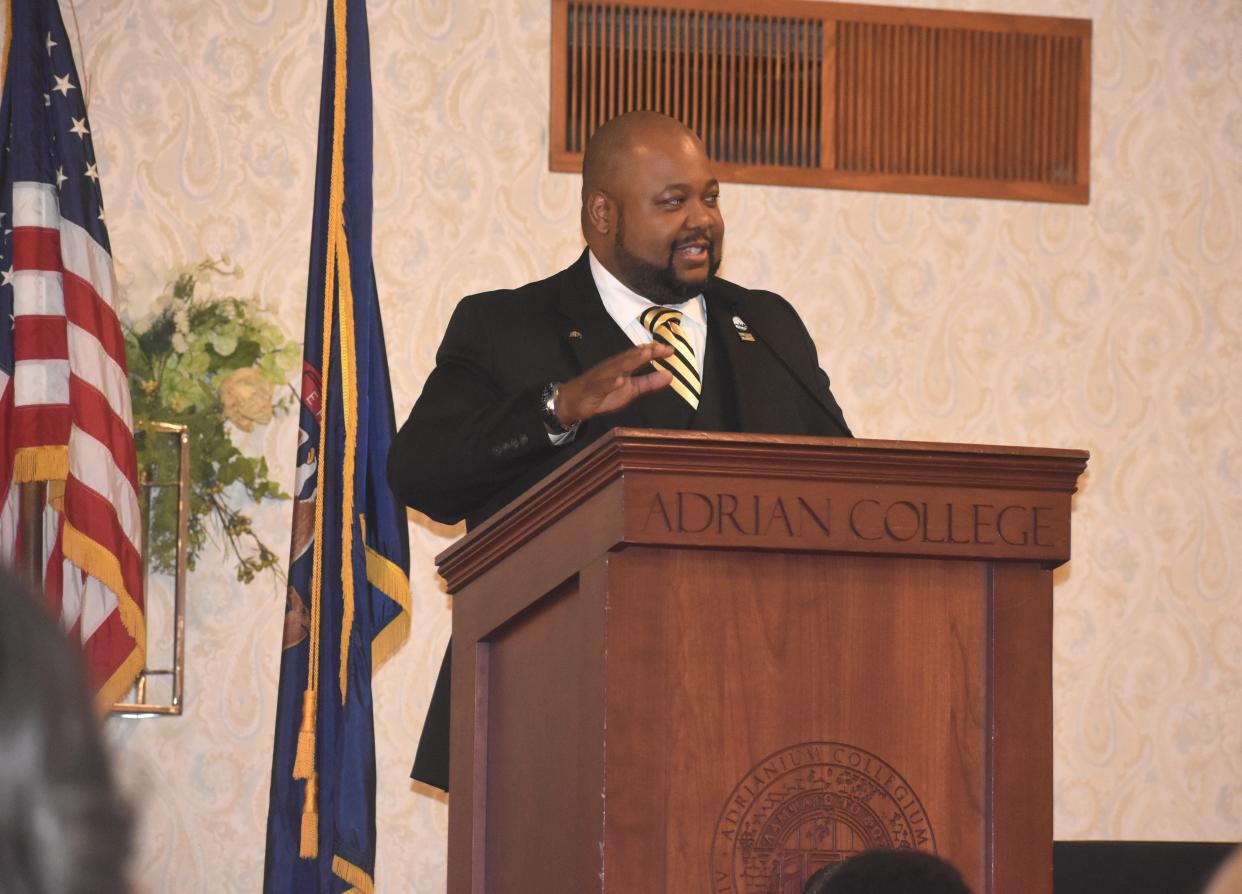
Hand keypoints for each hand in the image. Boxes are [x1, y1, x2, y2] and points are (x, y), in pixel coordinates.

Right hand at [555, 342, 673, 425]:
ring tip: (645, 355)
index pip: (640, 356)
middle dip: (646, 352)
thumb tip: (670, 375)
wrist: (574, 400)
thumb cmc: (604, 393)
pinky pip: (603, 385)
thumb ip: (649, 382)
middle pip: (631, 357)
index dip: (655, 352)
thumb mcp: (631, 390)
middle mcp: (614, 367)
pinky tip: (620, 380)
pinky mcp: (593, 389)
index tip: (671, 349)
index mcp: (623, 366)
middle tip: (661, 347)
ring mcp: (603, 377)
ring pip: (618, 367)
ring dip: (631, 360)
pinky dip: (611, 382)